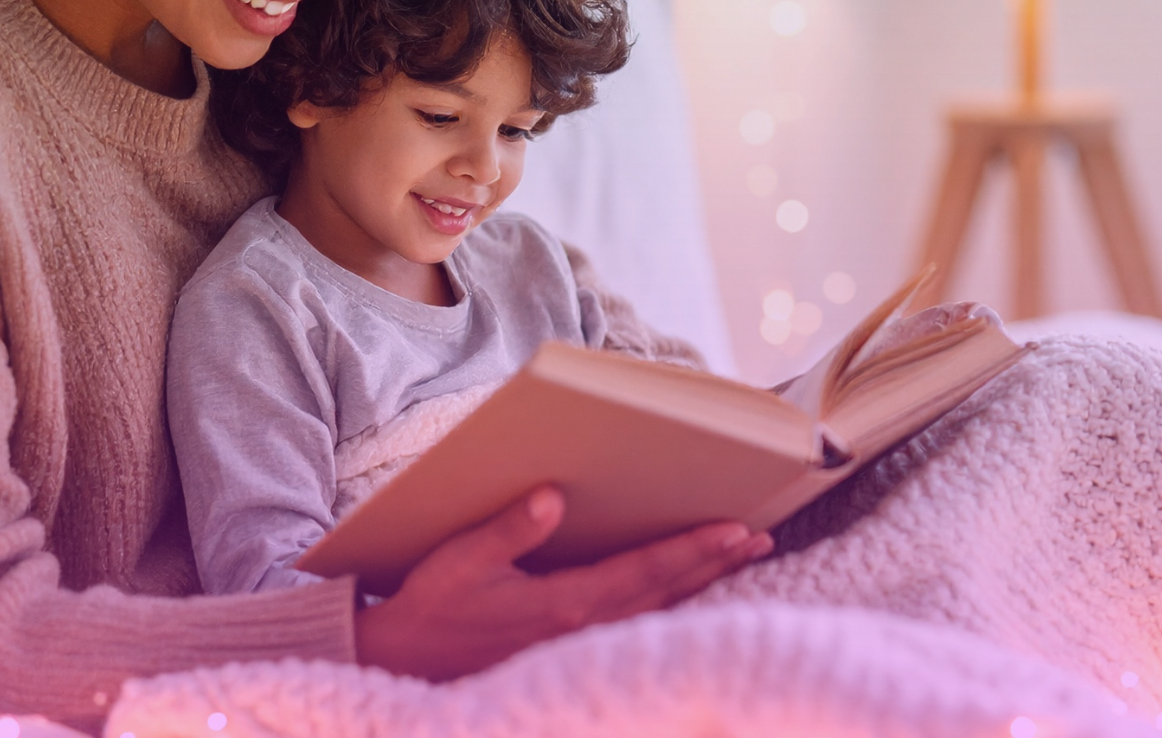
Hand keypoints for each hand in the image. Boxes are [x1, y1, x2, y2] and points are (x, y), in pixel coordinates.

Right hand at [353, 486, 771, 680]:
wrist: (401, 664)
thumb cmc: (430, 608)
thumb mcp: (461, 560)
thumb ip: (509, 529)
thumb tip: (553, 495)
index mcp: (562, 606)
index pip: (645, 573)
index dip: (693, 549)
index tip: (736, 529)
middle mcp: (581, 631)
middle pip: (666, 593)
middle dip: (715, 564)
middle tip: (761, 538)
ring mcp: (578, 648)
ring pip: (657, 613)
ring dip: (702, 583)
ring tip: (740, 558)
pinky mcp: (569, 654)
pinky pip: (637, 625)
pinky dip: (671, 603)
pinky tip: (686, 591)